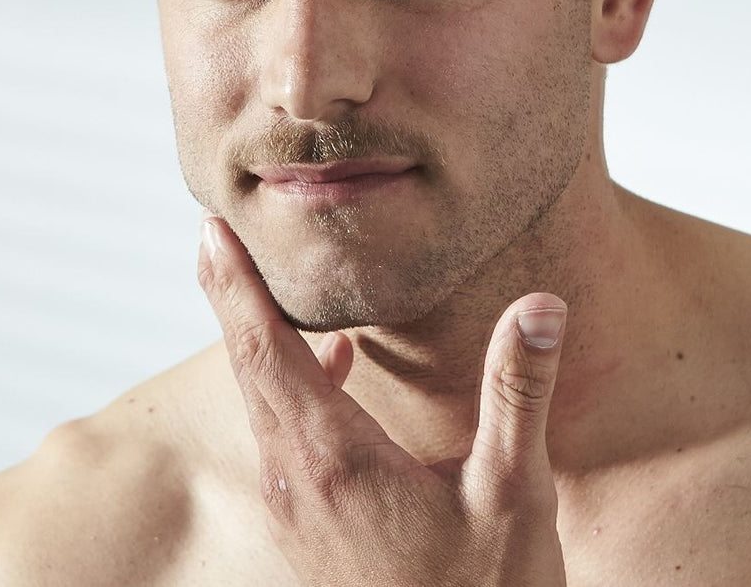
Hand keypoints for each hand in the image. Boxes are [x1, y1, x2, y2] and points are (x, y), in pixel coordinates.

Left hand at [197, 212, 569, 586]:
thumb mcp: (512, 497)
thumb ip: (517, 396)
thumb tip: (540, 308)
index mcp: (333, 457)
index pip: (265, 349)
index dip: (234, 284)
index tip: (210, 229)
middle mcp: (295, 477)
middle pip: (248, 365)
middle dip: (230, 295)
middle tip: (216, 235)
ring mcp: (293, 503)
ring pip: (261, 400)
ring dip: (257, 338)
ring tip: (260, 284)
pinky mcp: (306, 521)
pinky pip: (283, 432)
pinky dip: (296, 384)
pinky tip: (335, 366)